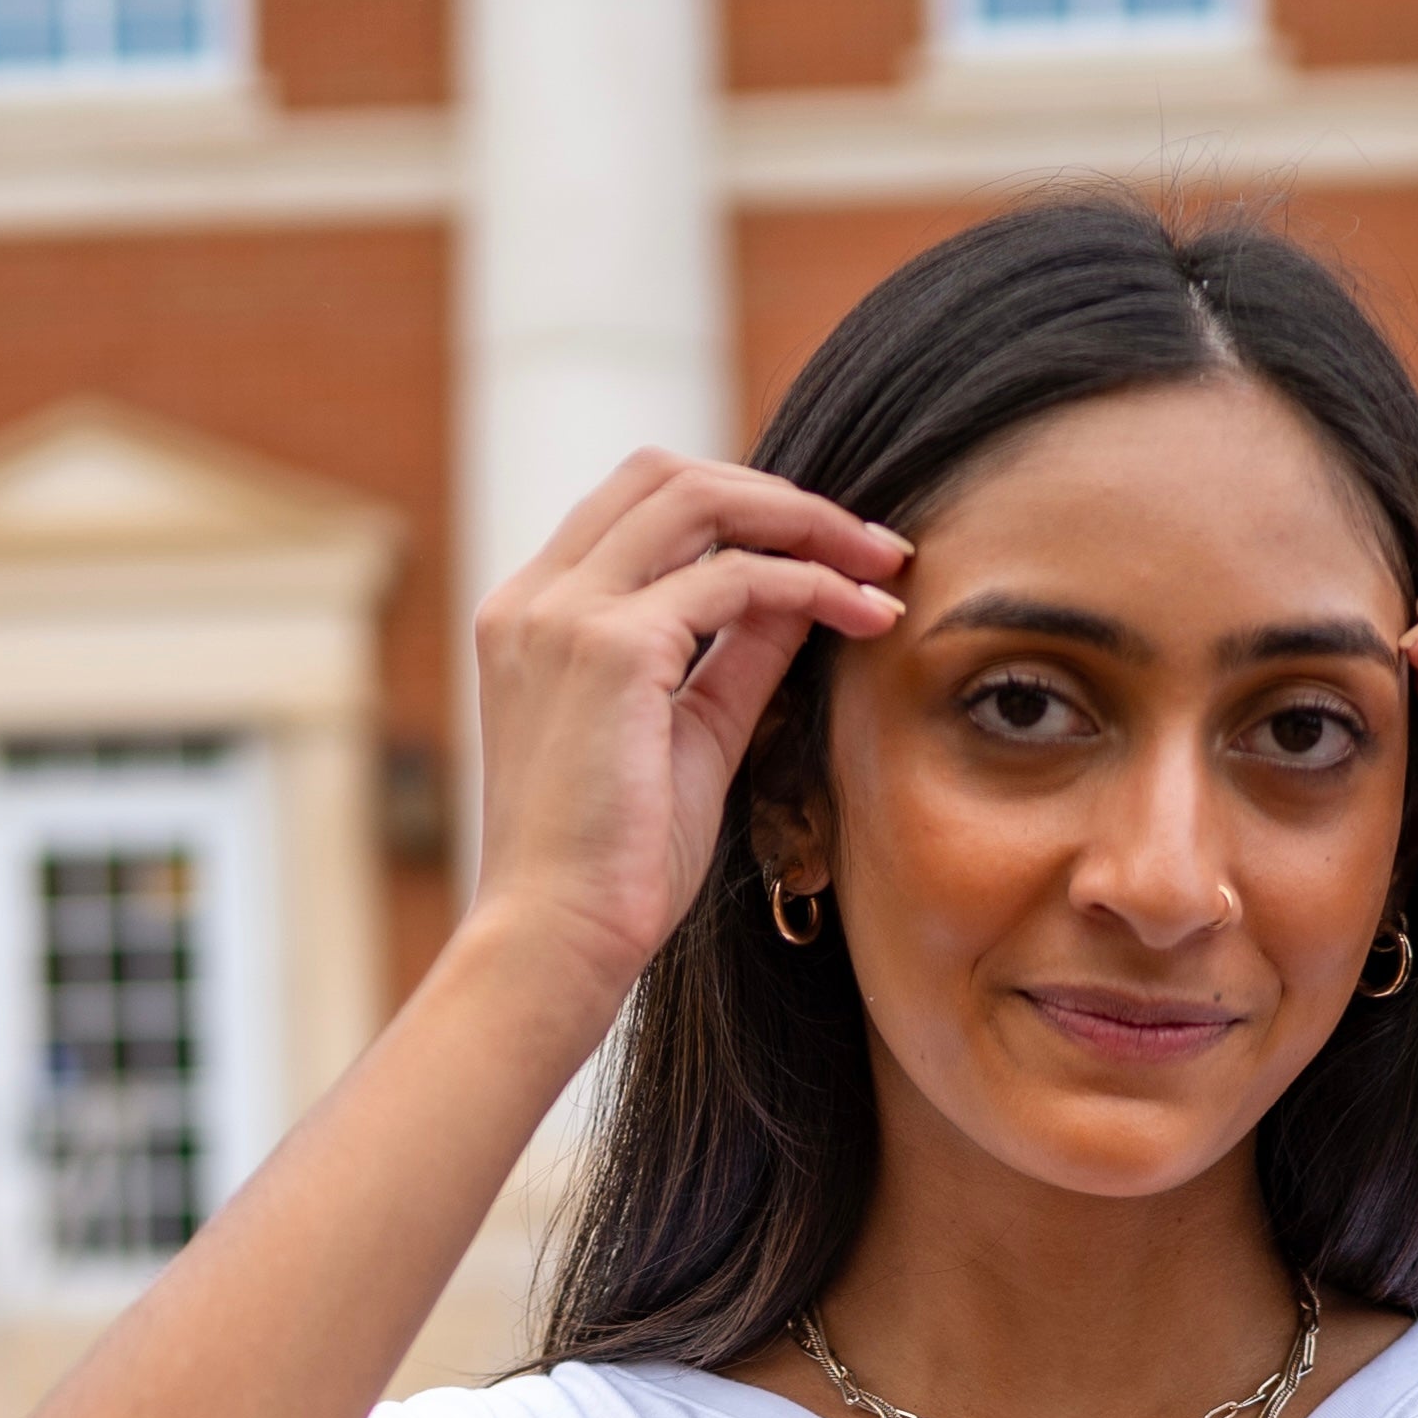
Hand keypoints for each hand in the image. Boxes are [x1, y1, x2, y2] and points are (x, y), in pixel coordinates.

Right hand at [457, 451, 908, 1039]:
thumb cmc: (616, 868)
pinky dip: (809, 585)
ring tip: (882, 566)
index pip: (637, 506)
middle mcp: (536, 597)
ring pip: (700, 501)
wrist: (558, 943)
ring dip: (804, 522)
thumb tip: (800, 596)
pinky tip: (865, 616)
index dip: (739, 506)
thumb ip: (734, 659)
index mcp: (534, 614)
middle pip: (665, 474)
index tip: (822, 546)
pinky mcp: (611, 648)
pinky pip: (734, 581)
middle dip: (778, 494)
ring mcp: (565, 614)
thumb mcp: (689, 739)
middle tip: (869, 542)